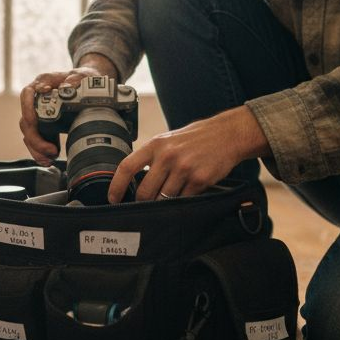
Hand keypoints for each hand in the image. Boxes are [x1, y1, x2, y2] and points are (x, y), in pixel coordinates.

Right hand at [18, 58, 114, 165]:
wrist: (87, 83)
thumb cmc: (83, 77)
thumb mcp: (84, 75)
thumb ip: (76, 78)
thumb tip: (67, 86)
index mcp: (43, 83)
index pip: (28, 94)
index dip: (27, 108)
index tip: (33, 121)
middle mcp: (37, 98)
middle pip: (26, 120)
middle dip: (35, 138)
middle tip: (50, 149)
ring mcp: (39, 112)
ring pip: (29, 133)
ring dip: (36, 149)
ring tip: (49, 159)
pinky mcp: (44, 124)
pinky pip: (37, 139)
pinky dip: (40, 152)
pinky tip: (48, 160)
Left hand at [108, 105, 269, 202]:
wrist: (227, 134)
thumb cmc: (196, 138)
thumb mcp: (168, 140)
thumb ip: (151, 157)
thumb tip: (134, 180)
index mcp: (155, 145)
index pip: (127, 167)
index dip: (116, 186)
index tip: (113, 199)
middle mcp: (167, 156)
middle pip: (144, 191)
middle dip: (143, 203)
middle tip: (145, 205)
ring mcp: (184, 168)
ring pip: (164, 199)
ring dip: (163, 203)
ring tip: (169, 198)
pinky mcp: (199, 179)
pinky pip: (183, 200)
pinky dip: (182, 201)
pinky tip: (186, 194)